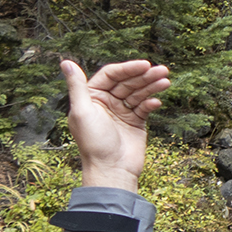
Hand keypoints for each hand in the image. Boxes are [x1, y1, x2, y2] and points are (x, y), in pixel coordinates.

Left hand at [60, 59, 170, 190]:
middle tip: (162, 70)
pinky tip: (157, 102)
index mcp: (92, 97)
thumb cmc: (94, 143)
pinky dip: (151, 103)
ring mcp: (122, 112)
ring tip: (166, 81)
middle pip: (128, 82)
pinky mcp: (135, 122)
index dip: (128, 68)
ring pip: (139, 93)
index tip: (144, 65)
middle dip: (145, 76)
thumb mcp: (82, 111)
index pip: (111, 75)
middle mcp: (107, 102)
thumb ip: (76, 86)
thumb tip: (65, 62)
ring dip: (152, 86)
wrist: (112, 170)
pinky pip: (145, 107)